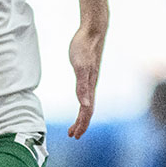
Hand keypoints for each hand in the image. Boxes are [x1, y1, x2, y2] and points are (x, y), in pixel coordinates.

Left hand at [66, 24, 104, 138]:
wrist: (93, 31)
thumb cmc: (85, 47)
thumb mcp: (80, 66)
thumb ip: (82, 85)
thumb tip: (84, 104)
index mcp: (90, 86)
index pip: (86, 110)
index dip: (81, 124)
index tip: (74, 135)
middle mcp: (92, 84)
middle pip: (87, 109)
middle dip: (81, 124)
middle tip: (73, 135)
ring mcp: (90, 78)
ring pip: (87, 102)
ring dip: (82, 115)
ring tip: (75, 124)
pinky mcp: (87, 72)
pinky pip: (85, 92)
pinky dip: (83, 101)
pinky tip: (81, 102)